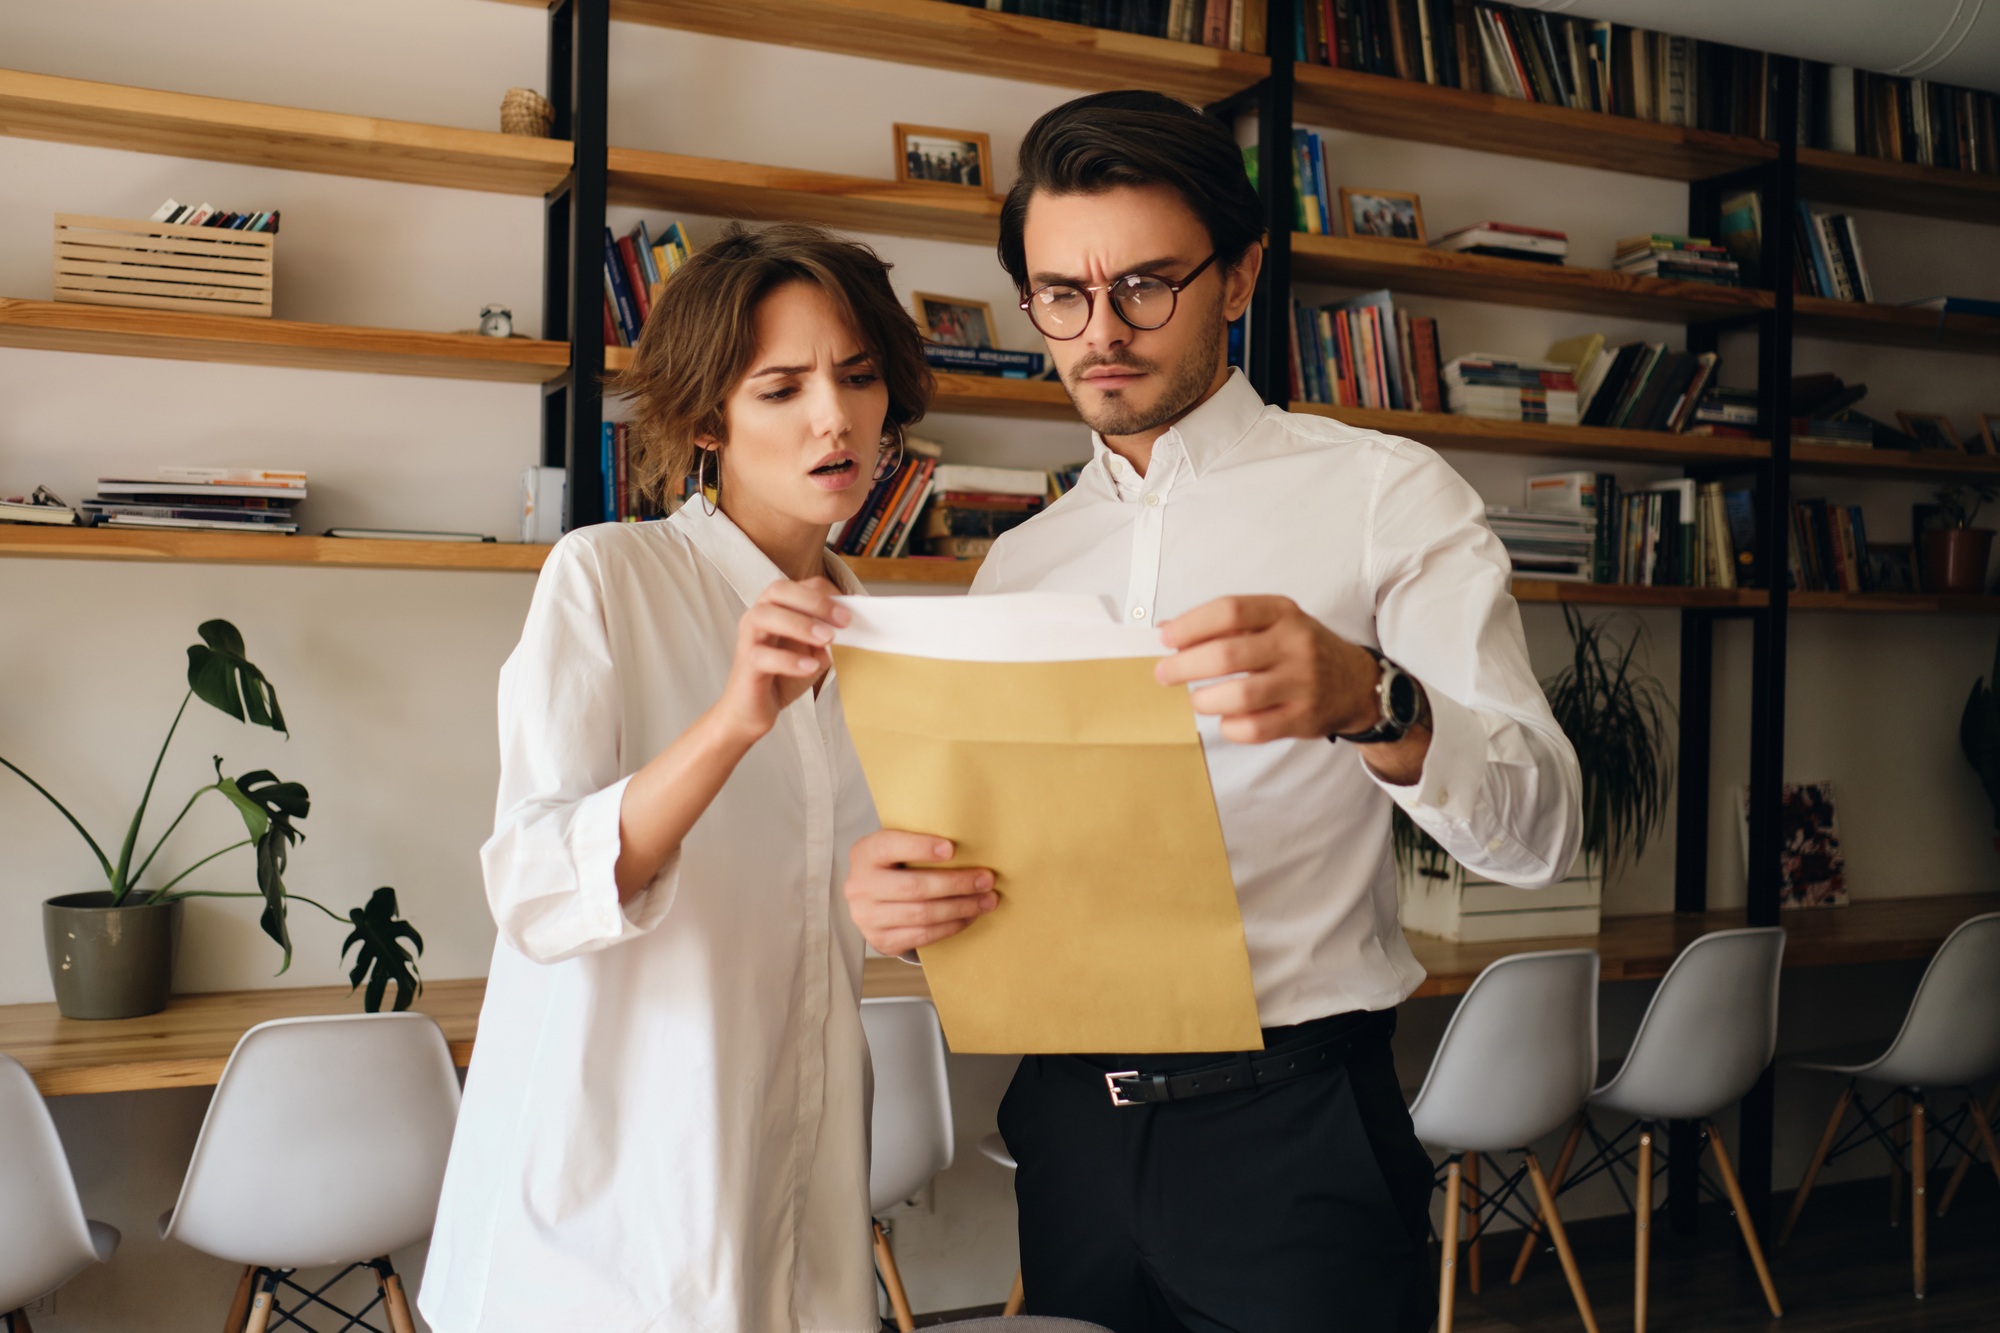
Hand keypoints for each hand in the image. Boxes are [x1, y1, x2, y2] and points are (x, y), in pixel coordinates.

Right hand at [712, 577, 848, 743]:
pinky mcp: (745, 664)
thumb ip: (828, 637)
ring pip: (765, 616)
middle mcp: (758, 616)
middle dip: (814, 601)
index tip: (852, 610)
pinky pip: (762, 656)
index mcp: (776, 607)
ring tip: (827, 639)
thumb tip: (852, 627)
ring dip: (800, 624)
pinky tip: (810, 666)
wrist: (752, 711)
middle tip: (843, 620)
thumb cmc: (782, 677)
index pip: (800, 585)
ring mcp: (749, 638)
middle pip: (779, 590)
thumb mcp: (814, 653)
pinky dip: (789, 659)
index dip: (827, 594)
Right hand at [844, 829, 997, 955]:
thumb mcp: (897, 848)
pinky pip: (923, 935)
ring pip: (922, 914)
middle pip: (914, 886)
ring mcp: (867, 917)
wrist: (873, 901)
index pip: (889, 846)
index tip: (952, 848)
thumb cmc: (895, 867)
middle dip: (956, 883)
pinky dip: (951, 926)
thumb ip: (920, 844)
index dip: (920, 847)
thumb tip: (970, 845)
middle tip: (987, 879)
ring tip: (986, 900)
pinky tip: (969, 916)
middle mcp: (860, 886)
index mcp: (865, 853)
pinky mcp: (881, 940)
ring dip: (961, 908)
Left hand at [1154, 595, 1382, 743]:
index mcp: (1282, 613)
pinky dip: (1230, 727)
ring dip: (1205, 699)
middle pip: (1228, 654)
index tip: (1166, 638)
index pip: (1230, 610)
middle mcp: (1295, 644)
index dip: (1191, 625)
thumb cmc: (1301, 650)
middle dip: (1185, 666)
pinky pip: (1255, 729)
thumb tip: (1168, 629)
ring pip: (1240, 695)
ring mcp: (1301, 683)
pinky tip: (1225, 719)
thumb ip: (1224, 625)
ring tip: (1196, 699)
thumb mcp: (1272, 623)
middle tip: (1165, 674)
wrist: (1355, 683)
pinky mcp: (1302, 718)